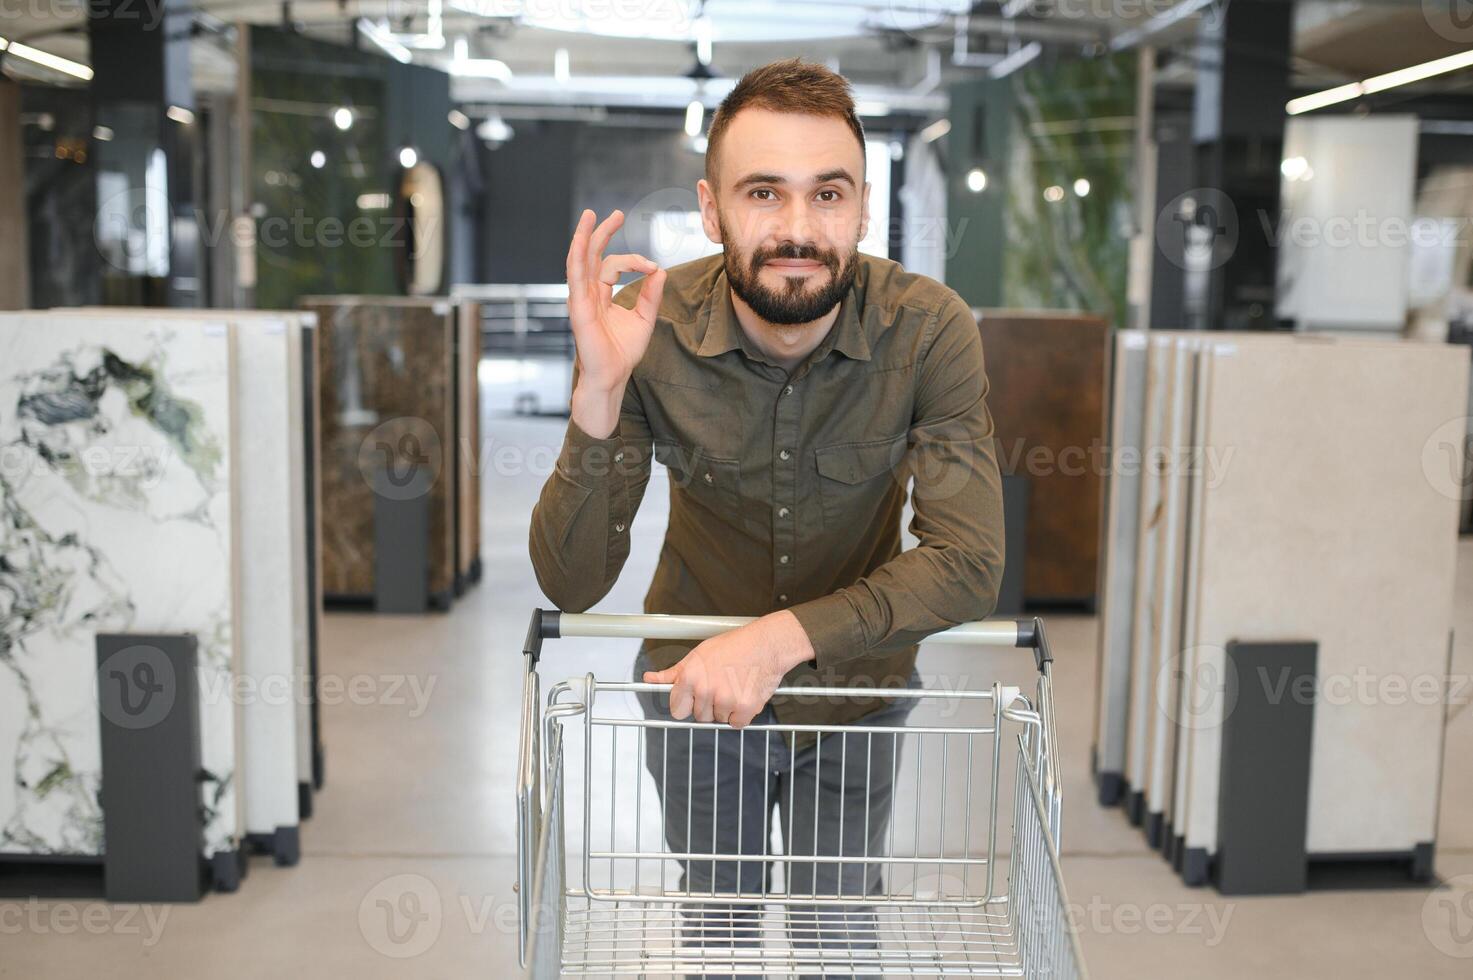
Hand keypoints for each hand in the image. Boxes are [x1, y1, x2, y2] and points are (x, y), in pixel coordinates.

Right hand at [565, 208, 667, 437]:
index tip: (653, 268)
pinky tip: (581, 239)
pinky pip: (575, 276)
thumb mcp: (644, 319)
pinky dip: (577, 256)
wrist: (613, 376)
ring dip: (584, 236)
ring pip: (579, 260)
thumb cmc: (623, 353)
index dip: (634, 261)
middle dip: (602, 232)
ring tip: (590, 215)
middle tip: (616, 214)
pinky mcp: (578, 307)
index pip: (613, 266)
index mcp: (600, 295)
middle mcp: (587, 294)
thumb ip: (651, 295)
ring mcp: (580, 299)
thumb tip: (660, 270)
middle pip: (591, 255)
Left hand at [643, 611, 815, 727]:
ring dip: (727, 708)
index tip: (697, 695)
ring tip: (735, 685)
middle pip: (700, 716)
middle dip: (709, 705)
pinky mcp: (744, 709)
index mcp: (689, 677)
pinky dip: (742, 714)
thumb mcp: (697, 654)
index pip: (678, 709)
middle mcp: (704, 690)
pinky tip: (745, 693)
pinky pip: (737, 723)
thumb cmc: (733, 646)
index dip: (689, 702)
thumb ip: (673, 673)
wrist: (766, 644)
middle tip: (722, 685)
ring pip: (719, 718)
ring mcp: (725, 701)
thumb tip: (649, 679)